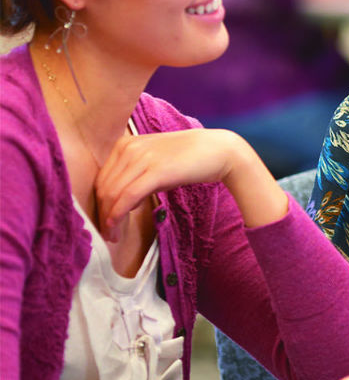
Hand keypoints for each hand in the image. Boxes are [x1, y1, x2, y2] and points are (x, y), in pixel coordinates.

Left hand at [93, 128, 259, 239]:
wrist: (218, 150)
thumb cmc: (188, 158)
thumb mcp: (154, 161)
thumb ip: (134, 174)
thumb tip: (119, 201)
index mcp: (124, 144)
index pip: (101, 179)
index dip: (98, 203)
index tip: (104, 221)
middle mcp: (128, 148)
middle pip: (103, 188)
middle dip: (101, 214)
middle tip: (106, 233)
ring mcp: (141, 158)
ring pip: (112, 194)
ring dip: (108, 219)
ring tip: (112, 235)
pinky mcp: (156, 171)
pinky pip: (127, 196)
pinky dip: (118, 214)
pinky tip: (116, 226)